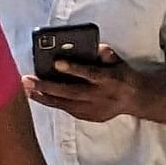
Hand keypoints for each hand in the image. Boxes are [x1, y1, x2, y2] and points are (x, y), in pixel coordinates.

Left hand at [28, 53, 144, 124]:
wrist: (137, 98)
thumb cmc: (122, 75)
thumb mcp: (119, 61)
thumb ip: (107, 54)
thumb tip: (96, 47)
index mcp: (110, 80)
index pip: (91, 74)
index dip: (74, 69)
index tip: (56, 63)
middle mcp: (102, 96)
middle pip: (72, 92)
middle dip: (48, 87)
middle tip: (28, 80)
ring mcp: (97, 109)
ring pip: (67, 105)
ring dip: (45, 97)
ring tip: (28, 89)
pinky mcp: (92, 117)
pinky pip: (70, 111)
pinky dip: (54, 104)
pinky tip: (40, 96)